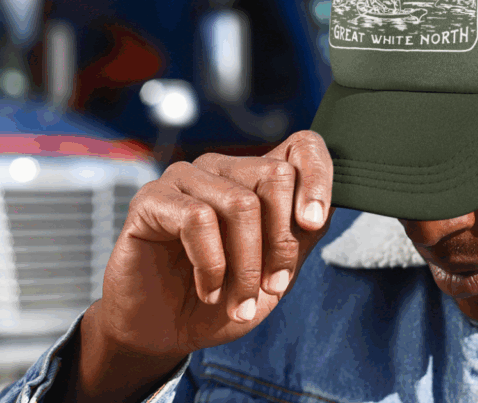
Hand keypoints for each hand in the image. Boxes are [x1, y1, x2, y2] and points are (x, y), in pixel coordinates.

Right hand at [94, 130, 333, 358]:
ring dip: (247, 265)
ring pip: (241, 203)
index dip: (319, 177)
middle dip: (281, 241)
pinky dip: (211, 265)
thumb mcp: (278, 271)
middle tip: (273, 285)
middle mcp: (224, 168)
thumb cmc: (223, 298)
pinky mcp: (151, 198)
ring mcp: (186, 178)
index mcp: (258, 178)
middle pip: (276, 176)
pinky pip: (197, 219)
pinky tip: (208, 290)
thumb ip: (303, 234)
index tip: (314, 224)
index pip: (303, 145)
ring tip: (240, 301)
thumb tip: (326, 207)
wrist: (168, 332)